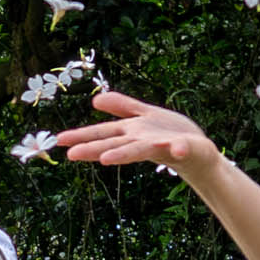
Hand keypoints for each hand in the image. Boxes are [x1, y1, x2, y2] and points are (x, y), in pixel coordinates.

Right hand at [42, 87, 216, 172]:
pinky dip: (178, 149)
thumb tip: (94, 101)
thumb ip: (122, 107)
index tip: (60, 141)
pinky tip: (177, 149)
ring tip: (106, 159)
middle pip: (114, 144)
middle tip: (71, 155)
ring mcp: (160, 146)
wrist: (199, 150)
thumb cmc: (170, 133)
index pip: (102, 133)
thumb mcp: (144, 114)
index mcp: (130, 132)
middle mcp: (141, 141)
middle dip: (94, 148)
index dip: (81, 136)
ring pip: (138, 150)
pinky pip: (179, 148)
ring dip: (123, 154)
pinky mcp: (182, 149)